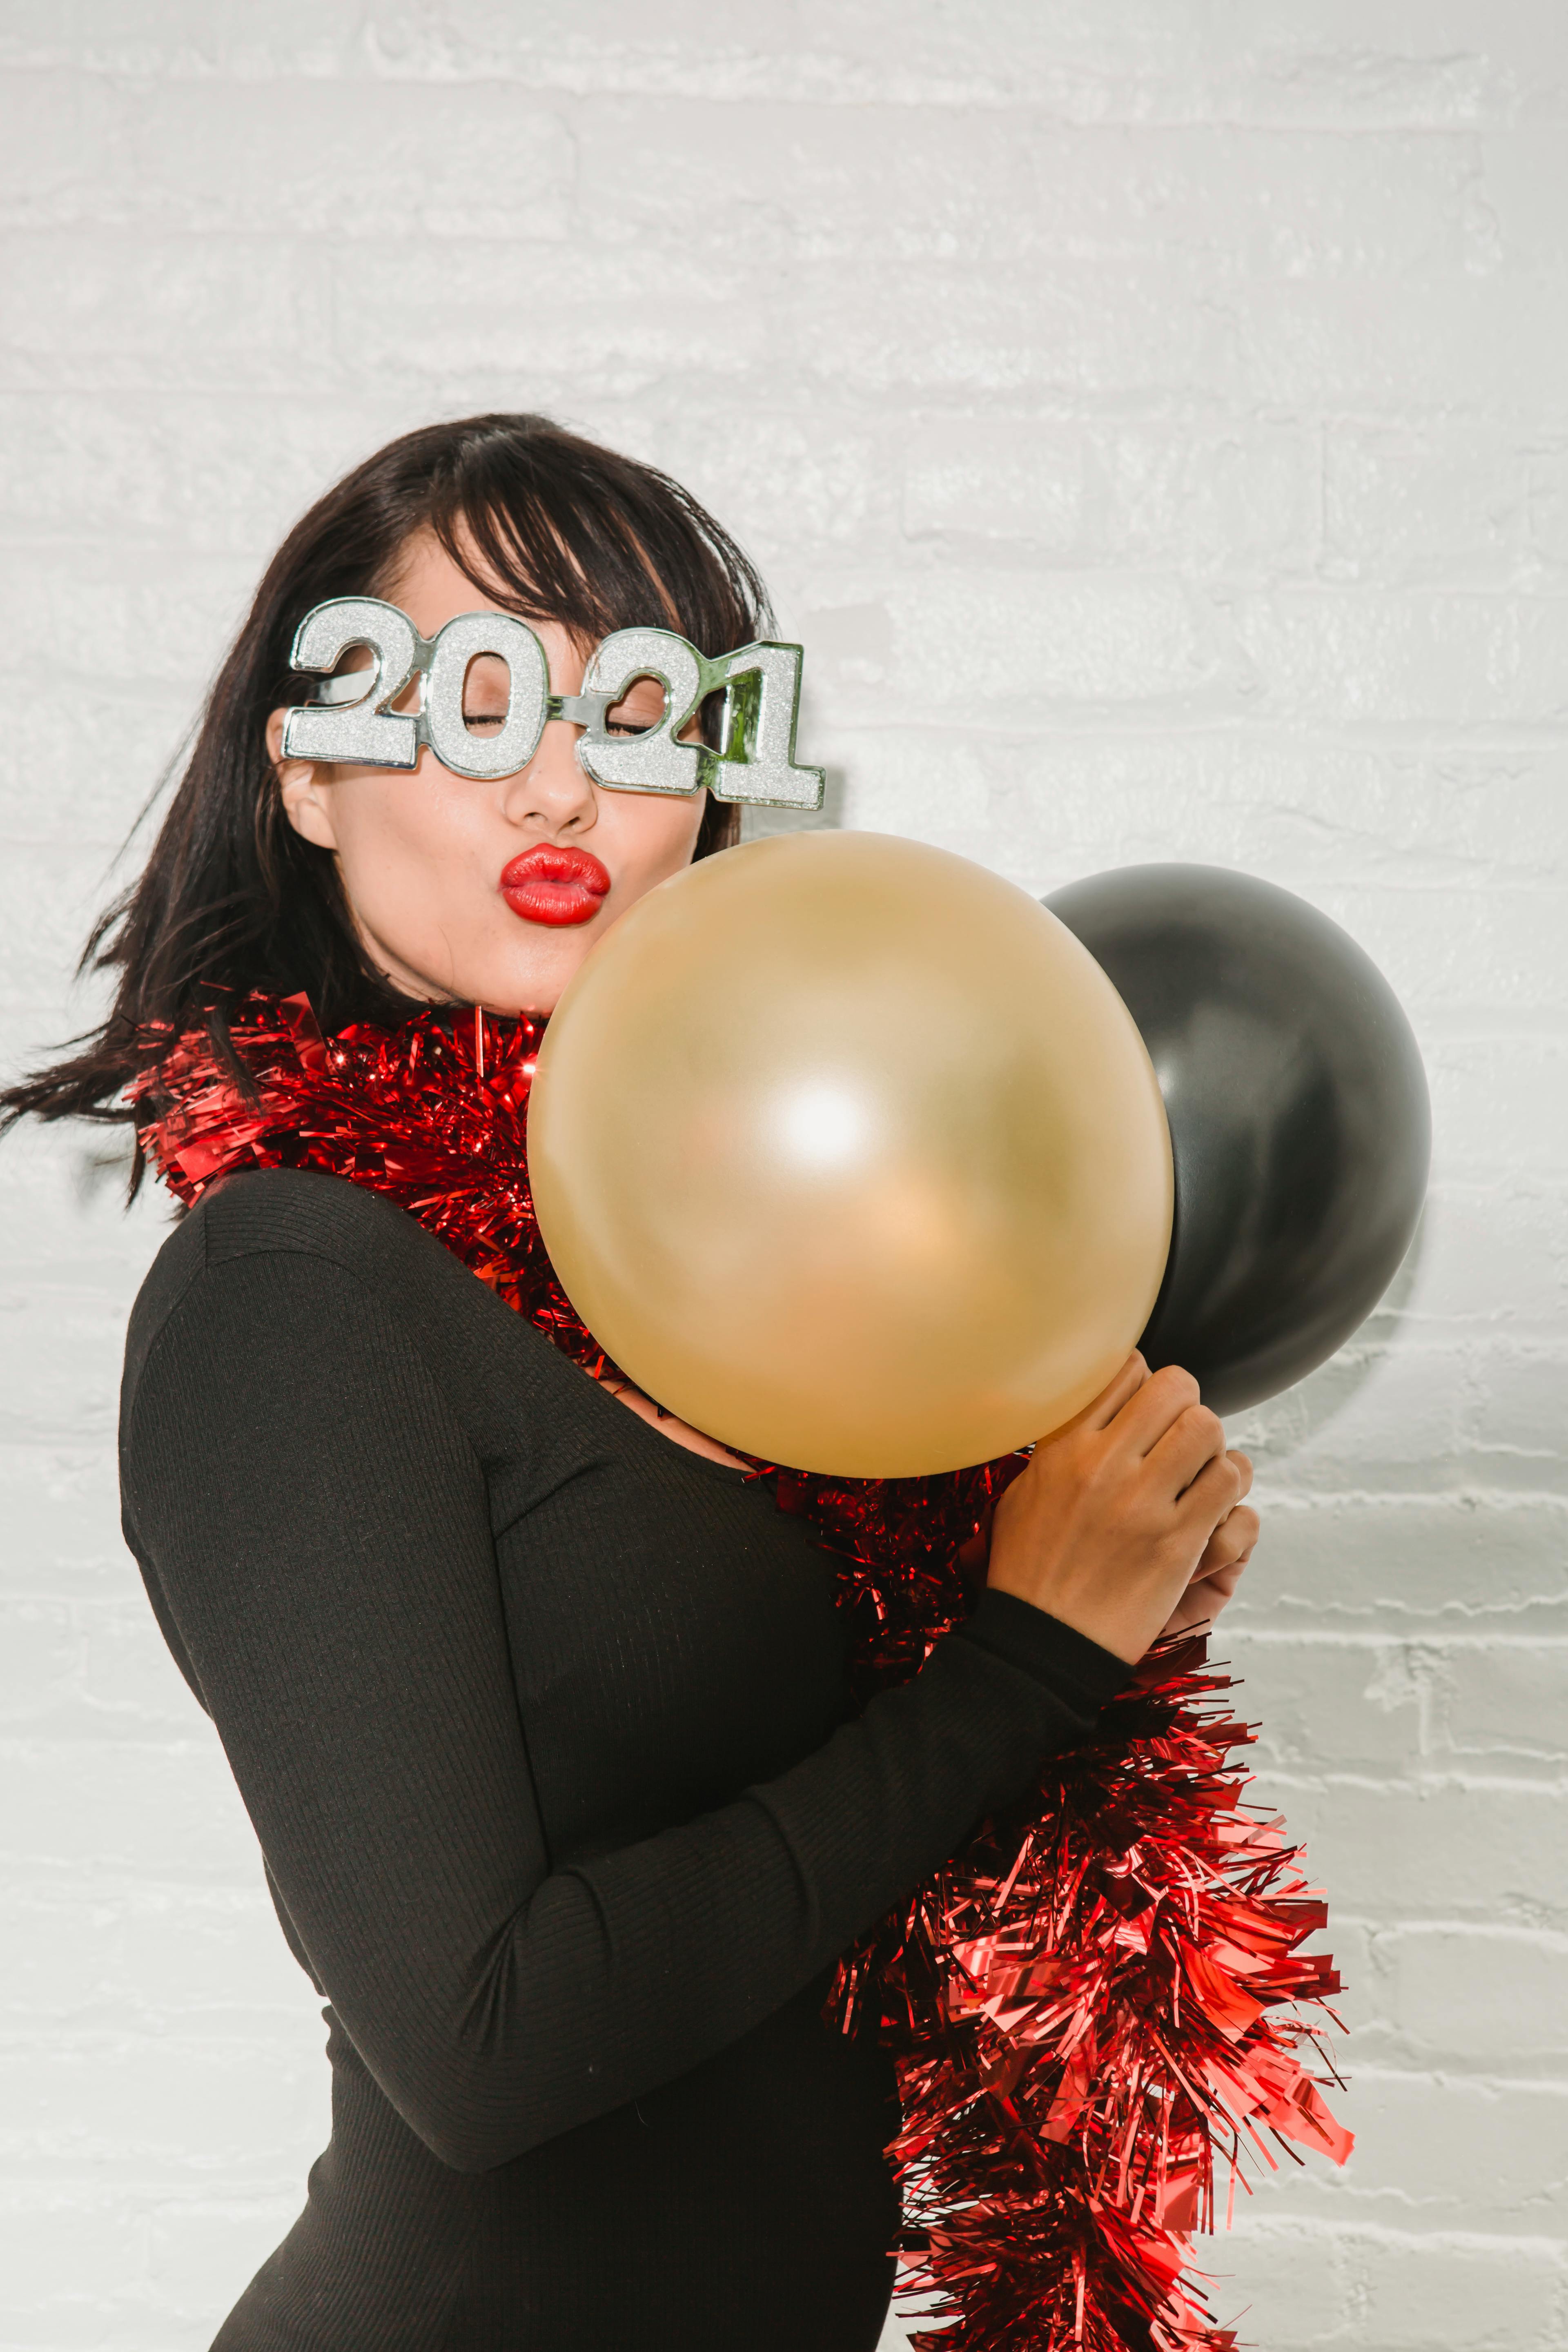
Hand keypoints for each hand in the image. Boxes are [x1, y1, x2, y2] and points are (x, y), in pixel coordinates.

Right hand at [985, 1354, 1251, 1663]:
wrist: (1044, 1642)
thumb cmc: (1030, 1572)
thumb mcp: (1022, 1495)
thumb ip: (1057, 1448)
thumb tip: (1090, 1414)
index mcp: (1063, 1448)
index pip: (1124, 1371)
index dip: (1146, 1383)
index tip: (1147, 1408)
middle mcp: (1103, 1465)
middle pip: (1175, 1387)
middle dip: (1187, 1406)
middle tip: (1182, 1437)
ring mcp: (1142, 1502)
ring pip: (1208, 1428)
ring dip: (1215, 1447)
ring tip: (1205, 1470)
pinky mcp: (1178, 1542)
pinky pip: (1228, 1483)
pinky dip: (1231, 1488)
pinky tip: (1217, 1505)